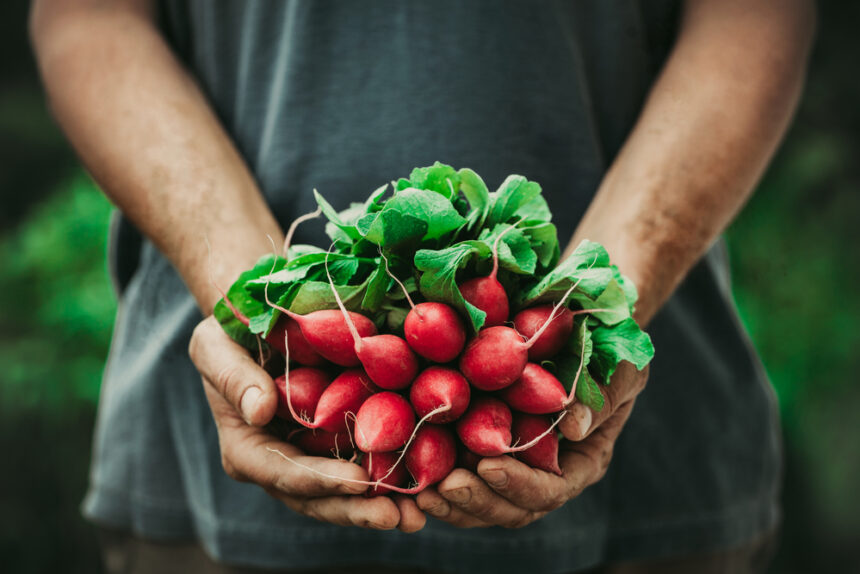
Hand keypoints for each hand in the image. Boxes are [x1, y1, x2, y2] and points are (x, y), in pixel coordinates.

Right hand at [189, 316, 425, 532]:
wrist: (258, 321)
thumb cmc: (228, 332)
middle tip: (398, 516)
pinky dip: (394, 477)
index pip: (284, 473)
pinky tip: (425, 484)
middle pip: (318, 498)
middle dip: (357, 509)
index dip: (321, 481)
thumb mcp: (216, 346)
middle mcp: (280, 464)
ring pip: (345, 493)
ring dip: (381, 505)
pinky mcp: (339, 443)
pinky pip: (366, 465)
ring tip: (419, 515)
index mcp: (247, 448)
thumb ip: (233, 378)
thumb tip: (259, 410)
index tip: (359, 481)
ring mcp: (312, 458)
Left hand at [416, 362, 647, 527]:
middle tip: (444, 486)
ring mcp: (512, 463)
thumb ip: (602, 395)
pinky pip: (458, 471)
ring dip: (451, 500)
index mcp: (581, 461)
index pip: (550, 490)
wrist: (583, 329)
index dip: (519, 485)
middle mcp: (545, 471)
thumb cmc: (611, 345)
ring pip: (480, 500)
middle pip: (510, 507)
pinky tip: (409, 469)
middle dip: (476, 500)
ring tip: (422, 491)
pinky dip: (435, 473)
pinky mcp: (480, 445)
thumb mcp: (620, 365)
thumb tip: (575, 428)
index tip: (489, 465)